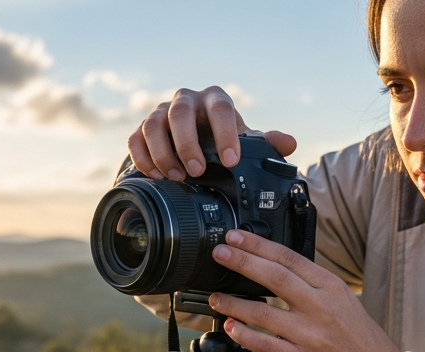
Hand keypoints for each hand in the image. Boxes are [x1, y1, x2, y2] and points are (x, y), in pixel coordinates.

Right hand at [128, 86, 296, 181]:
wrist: (193, 141)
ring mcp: (160, 113)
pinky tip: (156, 177)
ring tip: (176, 178)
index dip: (224, 133)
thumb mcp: (244, 142)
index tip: (231, 160)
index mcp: (214, 100)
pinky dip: (143, 159)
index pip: (219, 107)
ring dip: (163, 154)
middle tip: (196, 172)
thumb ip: (265, 143)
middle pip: (179, 114)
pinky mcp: (142, 130)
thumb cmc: (221, 141)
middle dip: (187, 144)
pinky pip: (135, 139)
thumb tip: (289, 144)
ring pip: (153, 126)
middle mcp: (185, 101)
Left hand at [209, 231, 409, 351]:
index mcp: (331, 287)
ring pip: (262, 312)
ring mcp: (310, 334)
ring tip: (215, 296)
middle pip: (273, 277)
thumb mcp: (343, 302)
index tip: (236, 237)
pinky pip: (264, 344)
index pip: (289, 258)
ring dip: (233, 302)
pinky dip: (243, 334)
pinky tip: (230, 327)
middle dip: (241, 262)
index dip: (258, 245)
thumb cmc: (360, 339)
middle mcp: (320, 307)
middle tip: (219, 254)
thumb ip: (313, 287)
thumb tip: (277, 272)